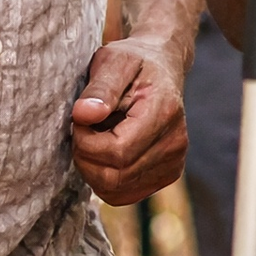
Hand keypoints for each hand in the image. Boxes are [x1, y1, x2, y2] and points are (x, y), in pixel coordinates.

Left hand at [71, 35, 188, 203]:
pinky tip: (107, 154)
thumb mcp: (113, 61)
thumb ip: (99, 89)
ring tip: (97, 139)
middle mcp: (175, 142)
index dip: (86, 143)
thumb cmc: (134, 62)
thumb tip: (84, 115)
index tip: (79, 119)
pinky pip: (125, 194)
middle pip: (115, 177)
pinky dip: (106, 180)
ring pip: (116, 190)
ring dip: (94, 169)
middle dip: (86, 158)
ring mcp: (174, 161)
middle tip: (83, 131)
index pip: (117, 152)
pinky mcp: (168, 173)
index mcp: (164, 112)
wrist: (162, 67)